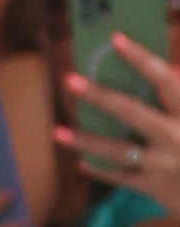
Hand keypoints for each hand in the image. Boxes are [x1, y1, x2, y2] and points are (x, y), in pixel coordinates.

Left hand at [66, 31, 179, 216]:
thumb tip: (170, 68)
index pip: (165, 79)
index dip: (141, 58)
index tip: (116, 39)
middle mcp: (175, 136)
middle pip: (131, 111)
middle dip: (99, 95)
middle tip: (69, 80)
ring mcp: (163, 163)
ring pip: (117, 150)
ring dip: (85, 141)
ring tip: (57, 132)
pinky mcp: (155, 187)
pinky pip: (120, 178)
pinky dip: (100, 170)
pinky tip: (81, 163)